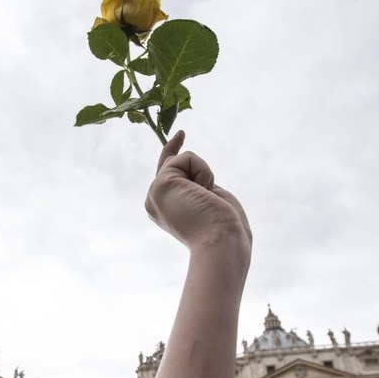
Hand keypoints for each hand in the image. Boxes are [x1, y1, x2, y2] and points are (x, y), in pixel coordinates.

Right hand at [145, 131, 251, 258]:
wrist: (221, 244)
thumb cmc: (225, 229)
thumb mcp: (210, 200)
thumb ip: (199, 186)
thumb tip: (198, 180)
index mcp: (165, 210)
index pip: (168, 172)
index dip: (172, 150)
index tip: (181, 133)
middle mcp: (154, 203)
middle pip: (172, 161)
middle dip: (199, 171)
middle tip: (209, 199)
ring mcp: (154, 193)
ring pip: (183, 159)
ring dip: (205, 176)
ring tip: (207, 201)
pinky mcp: (161, 184)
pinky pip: (187, 158)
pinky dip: (203, 172)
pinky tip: (204, 194)